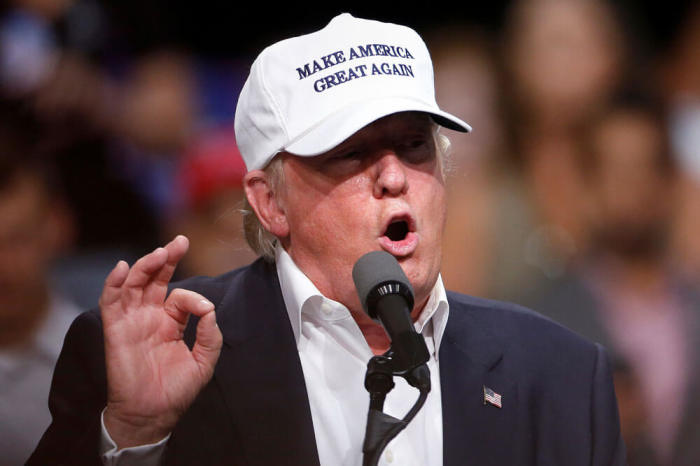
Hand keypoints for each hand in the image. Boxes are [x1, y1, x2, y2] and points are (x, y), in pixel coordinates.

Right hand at [100, 235, 222, 447]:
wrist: (153, 414)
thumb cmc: (176, 390)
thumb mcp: (204, 360)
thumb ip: (210, 334)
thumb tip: (209, 308)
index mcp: (171, 322)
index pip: (180, 296)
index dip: (194, 298)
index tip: (204, 309)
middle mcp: (150, 317)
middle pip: (155, 279)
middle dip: (167, 258)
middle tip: (180, 242)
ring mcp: (132, 321)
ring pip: (134, 284)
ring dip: (145, 265)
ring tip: (160, 253)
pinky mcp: (116, 329)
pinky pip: (111, 301)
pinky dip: (114, 283)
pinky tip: (123, 268)